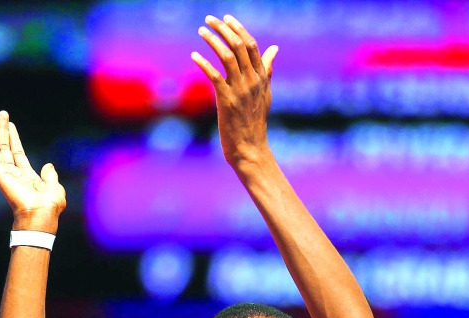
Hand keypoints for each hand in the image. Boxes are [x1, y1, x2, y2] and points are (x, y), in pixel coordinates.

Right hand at [0, 111, 65, 230]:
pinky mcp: (0, 175)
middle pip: (6, 148)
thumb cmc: (50, 205)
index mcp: (27, 177)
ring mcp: (6, 174)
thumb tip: (48, 166)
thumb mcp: (55, 187)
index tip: (11, 126)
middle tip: (1, 115)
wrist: (41, 213)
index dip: (14, 139)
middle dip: (4, 131)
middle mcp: (14, 174)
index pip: (17, 154)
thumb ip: (51, 176)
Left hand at [191, 14, 277, 168]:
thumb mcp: (265, 93)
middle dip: (223, 29)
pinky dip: (203, 63)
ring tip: (201, 31)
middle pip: (239, 46)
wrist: (250, 148)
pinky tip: (194, 55)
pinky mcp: (227, 101)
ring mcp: (240, 90)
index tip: (226, 18)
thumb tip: (274, 49)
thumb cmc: (255, 121)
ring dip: (213, 40)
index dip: (238, 29)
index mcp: (261, 77)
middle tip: (209, 19)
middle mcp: (252, 80)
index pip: (251, 45)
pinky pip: (214, 76)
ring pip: (228, 56)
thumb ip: (267, 70)